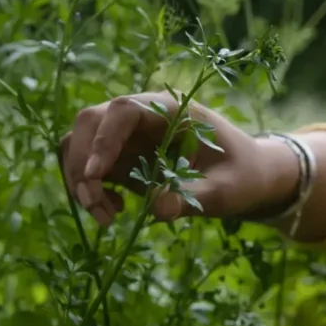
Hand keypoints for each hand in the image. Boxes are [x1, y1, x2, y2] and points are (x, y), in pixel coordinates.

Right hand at [58, 92, 296, 224]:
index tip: (97, 174)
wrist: (246, 178)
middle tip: (95, 204)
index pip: (124, 109)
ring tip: (106, 217)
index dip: (104, 138)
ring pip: (80, 144)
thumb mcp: (226, 191)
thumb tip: (158, 209)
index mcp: (172, 109)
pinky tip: (113, 211)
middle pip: (90, 122)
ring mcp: (128, 135)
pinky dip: (88, 189)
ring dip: (80, 180)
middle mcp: (143, 115)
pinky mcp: (121, 157)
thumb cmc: (241, 177)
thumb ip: (192, 197)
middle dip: (82, 163)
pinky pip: (87, 166)